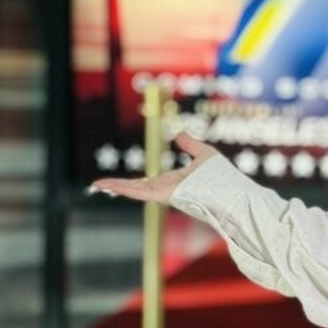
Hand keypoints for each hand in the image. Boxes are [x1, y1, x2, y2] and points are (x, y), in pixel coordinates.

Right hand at [89, 132, 216, 204]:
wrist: (230, 190)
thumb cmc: (223, 177)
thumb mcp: (204, 154)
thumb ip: (190, 145)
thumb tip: (179, 133)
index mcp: (173, 182)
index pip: (148, 182)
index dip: (133, 182)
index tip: (120, 183)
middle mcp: (166, 189)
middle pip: (136, 187)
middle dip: (118, 186)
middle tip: (99, 185)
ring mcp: (164, 193)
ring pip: (134, 189)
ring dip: (115, 187)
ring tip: (97, 185)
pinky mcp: (163, 194)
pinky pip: (140, 191)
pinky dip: (122, 188)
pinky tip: (107, 186)